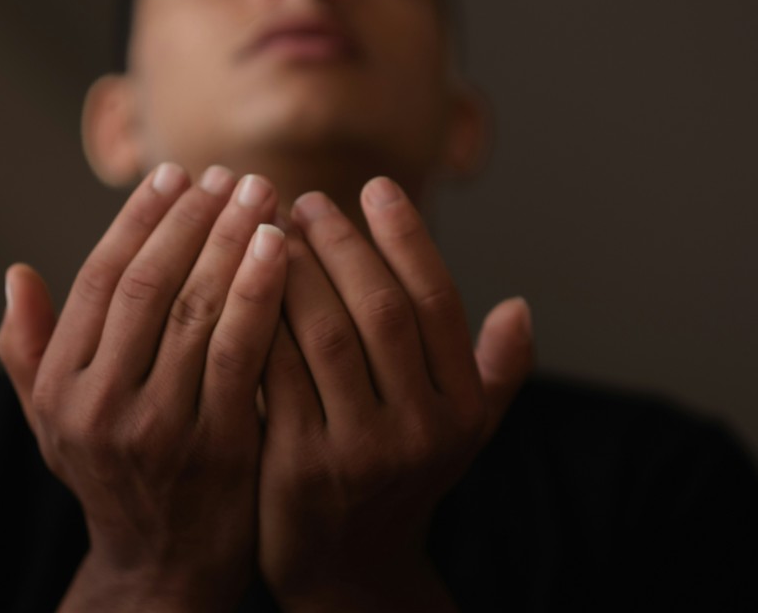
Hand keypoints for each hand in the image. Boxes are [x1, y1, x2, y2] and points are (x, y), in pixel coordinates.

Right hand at [0, 163, 286, 611]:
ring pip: (196, 308)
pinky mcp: (217, 445)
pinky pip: (242, 351)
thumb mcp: (53, 424)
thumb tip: (15, 272)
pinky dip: (262, 293)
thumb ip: (30, 350)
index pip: (99, 278)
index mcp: (59, 386)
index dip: (139, 219)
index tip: (174, 174)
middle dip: (192, 219)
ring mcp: (158, 426)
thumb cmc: (113, 480)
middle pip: (148, 283)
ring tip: (261, 193)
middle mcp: (98, 403)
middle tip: (227, 173)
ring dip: (231, 241)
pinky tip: (284, 249)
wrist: (160, 568)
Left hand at [258, 176, 532, 611]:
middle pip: (381, 310)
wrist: (350, 571)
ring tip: (266, 227)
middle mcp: (421, 431)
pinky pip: (274, 373)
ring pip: (324, 335)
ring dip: (293, 271)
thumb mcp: (460, 436)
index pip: (437, 302)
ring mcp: (360, 453)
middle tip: (305, 200)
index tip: (374, 187)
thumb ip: (494, 374)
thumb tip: (521, 307)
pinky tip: (236, 282)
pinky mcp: (298, 468)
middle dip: (341, 245)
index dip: (407, 237)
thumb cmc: (401, 482)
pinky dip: (256, 320)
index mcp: (462, 410)